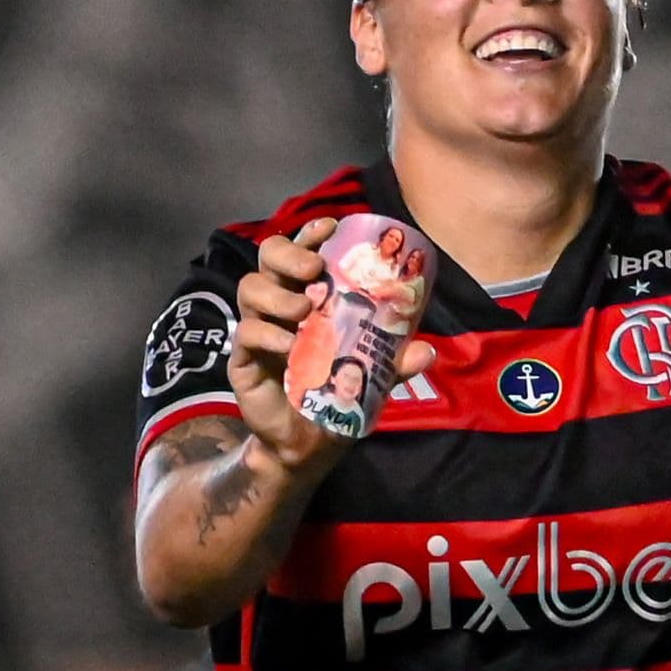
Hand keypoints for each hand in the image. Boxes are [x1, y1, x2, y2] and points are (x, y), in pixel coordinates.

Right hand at [230, 219, 435, 471]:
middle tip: (315, 269)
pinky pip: (245, 333)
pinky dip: (268, 334)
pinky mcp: (243, 360)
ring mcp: (259, 330)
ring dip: (278, 293)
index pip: (302, 251)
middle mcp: (279, 304)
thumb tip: (427, 350)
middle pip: (268, 257)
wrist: (310, 444)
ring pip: (250, 288)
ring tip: (304, 310)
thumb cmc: (339, 395)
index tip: (331, 227)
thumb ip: (396, 362)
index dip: (311, 233)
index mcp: (309, 296)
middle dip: (289, 253)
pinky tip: (289, 344)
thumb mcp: (374, 376)